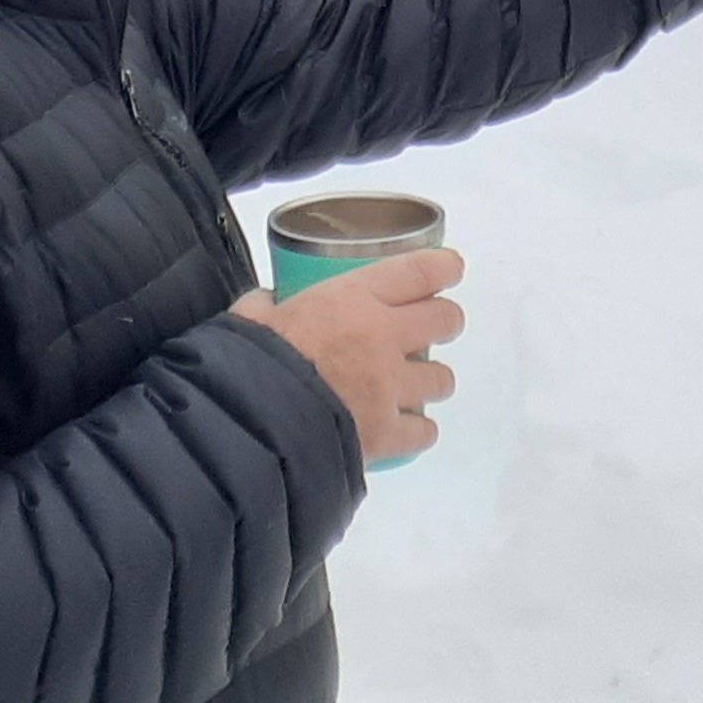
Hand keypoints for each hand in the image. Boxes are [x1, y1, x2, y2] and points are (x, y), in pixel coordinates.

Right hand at [231, 249, 462, 463]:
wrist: (253, 424)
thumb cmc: (250, 361)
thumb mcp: (251, 317)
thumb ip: (265, 307)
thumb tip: (264, 305)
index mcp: (354, 298)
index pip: (419, 272)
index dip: (443, 267)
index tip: (452, 269)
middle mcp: (385, 337)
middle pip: (445, 319)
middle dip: (444, 321)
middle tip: (430, 328)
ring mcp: (392, 388)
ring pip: (441, 378)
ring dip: (432, 380)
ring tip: (414, 385)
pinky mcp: (389, 434)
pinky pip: (424, 431)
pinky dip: (419, 431)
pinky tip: (408, 432)